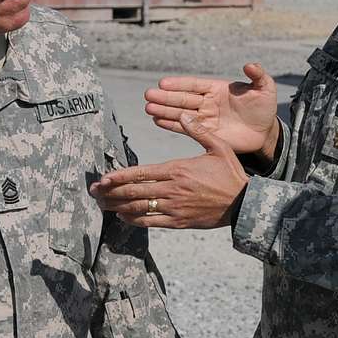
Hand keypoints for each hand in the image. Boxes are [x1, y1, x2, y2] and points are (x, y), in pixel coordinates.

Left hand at [91, 114, 248, 228]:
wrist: (244, 204)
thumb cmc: (231, 174)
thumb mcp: (218, 147)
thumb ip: (198, 131)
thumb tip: (183, 115)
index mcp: (177, 170)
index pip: (140, 173)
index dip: (119, 177)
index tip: (104, 178)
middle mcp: (172, 190)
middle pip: (133, 192)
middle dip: (110, 192)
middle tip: (94, 192)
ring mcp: (174, 208)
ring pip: (138, 208)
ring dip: (117, 207)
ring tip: (102, 205)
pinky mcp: (179, 222)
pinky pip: (150, 222)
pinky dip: (134, 220)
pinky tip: (123, 217)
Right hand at [145, 63, 278, 155]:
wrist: (264, 131)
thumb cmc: (264, 107)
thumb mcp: (265, 89)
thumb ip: (258, 76)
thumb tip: (250, 65)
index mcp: (217, 88)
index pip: (195, 84)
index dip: (180, 84)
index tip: (164, 82)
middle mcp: (207, 102)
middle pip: (183, 99)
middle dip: (166, 97)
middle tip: (149, 95)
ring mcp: (205, 118)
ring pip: (180, 113)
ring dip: (164, 111)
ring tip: (148, 108)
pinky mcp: (205, 133)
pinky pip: (185, 129)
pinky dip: (172, 125)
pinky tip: (158, 121)